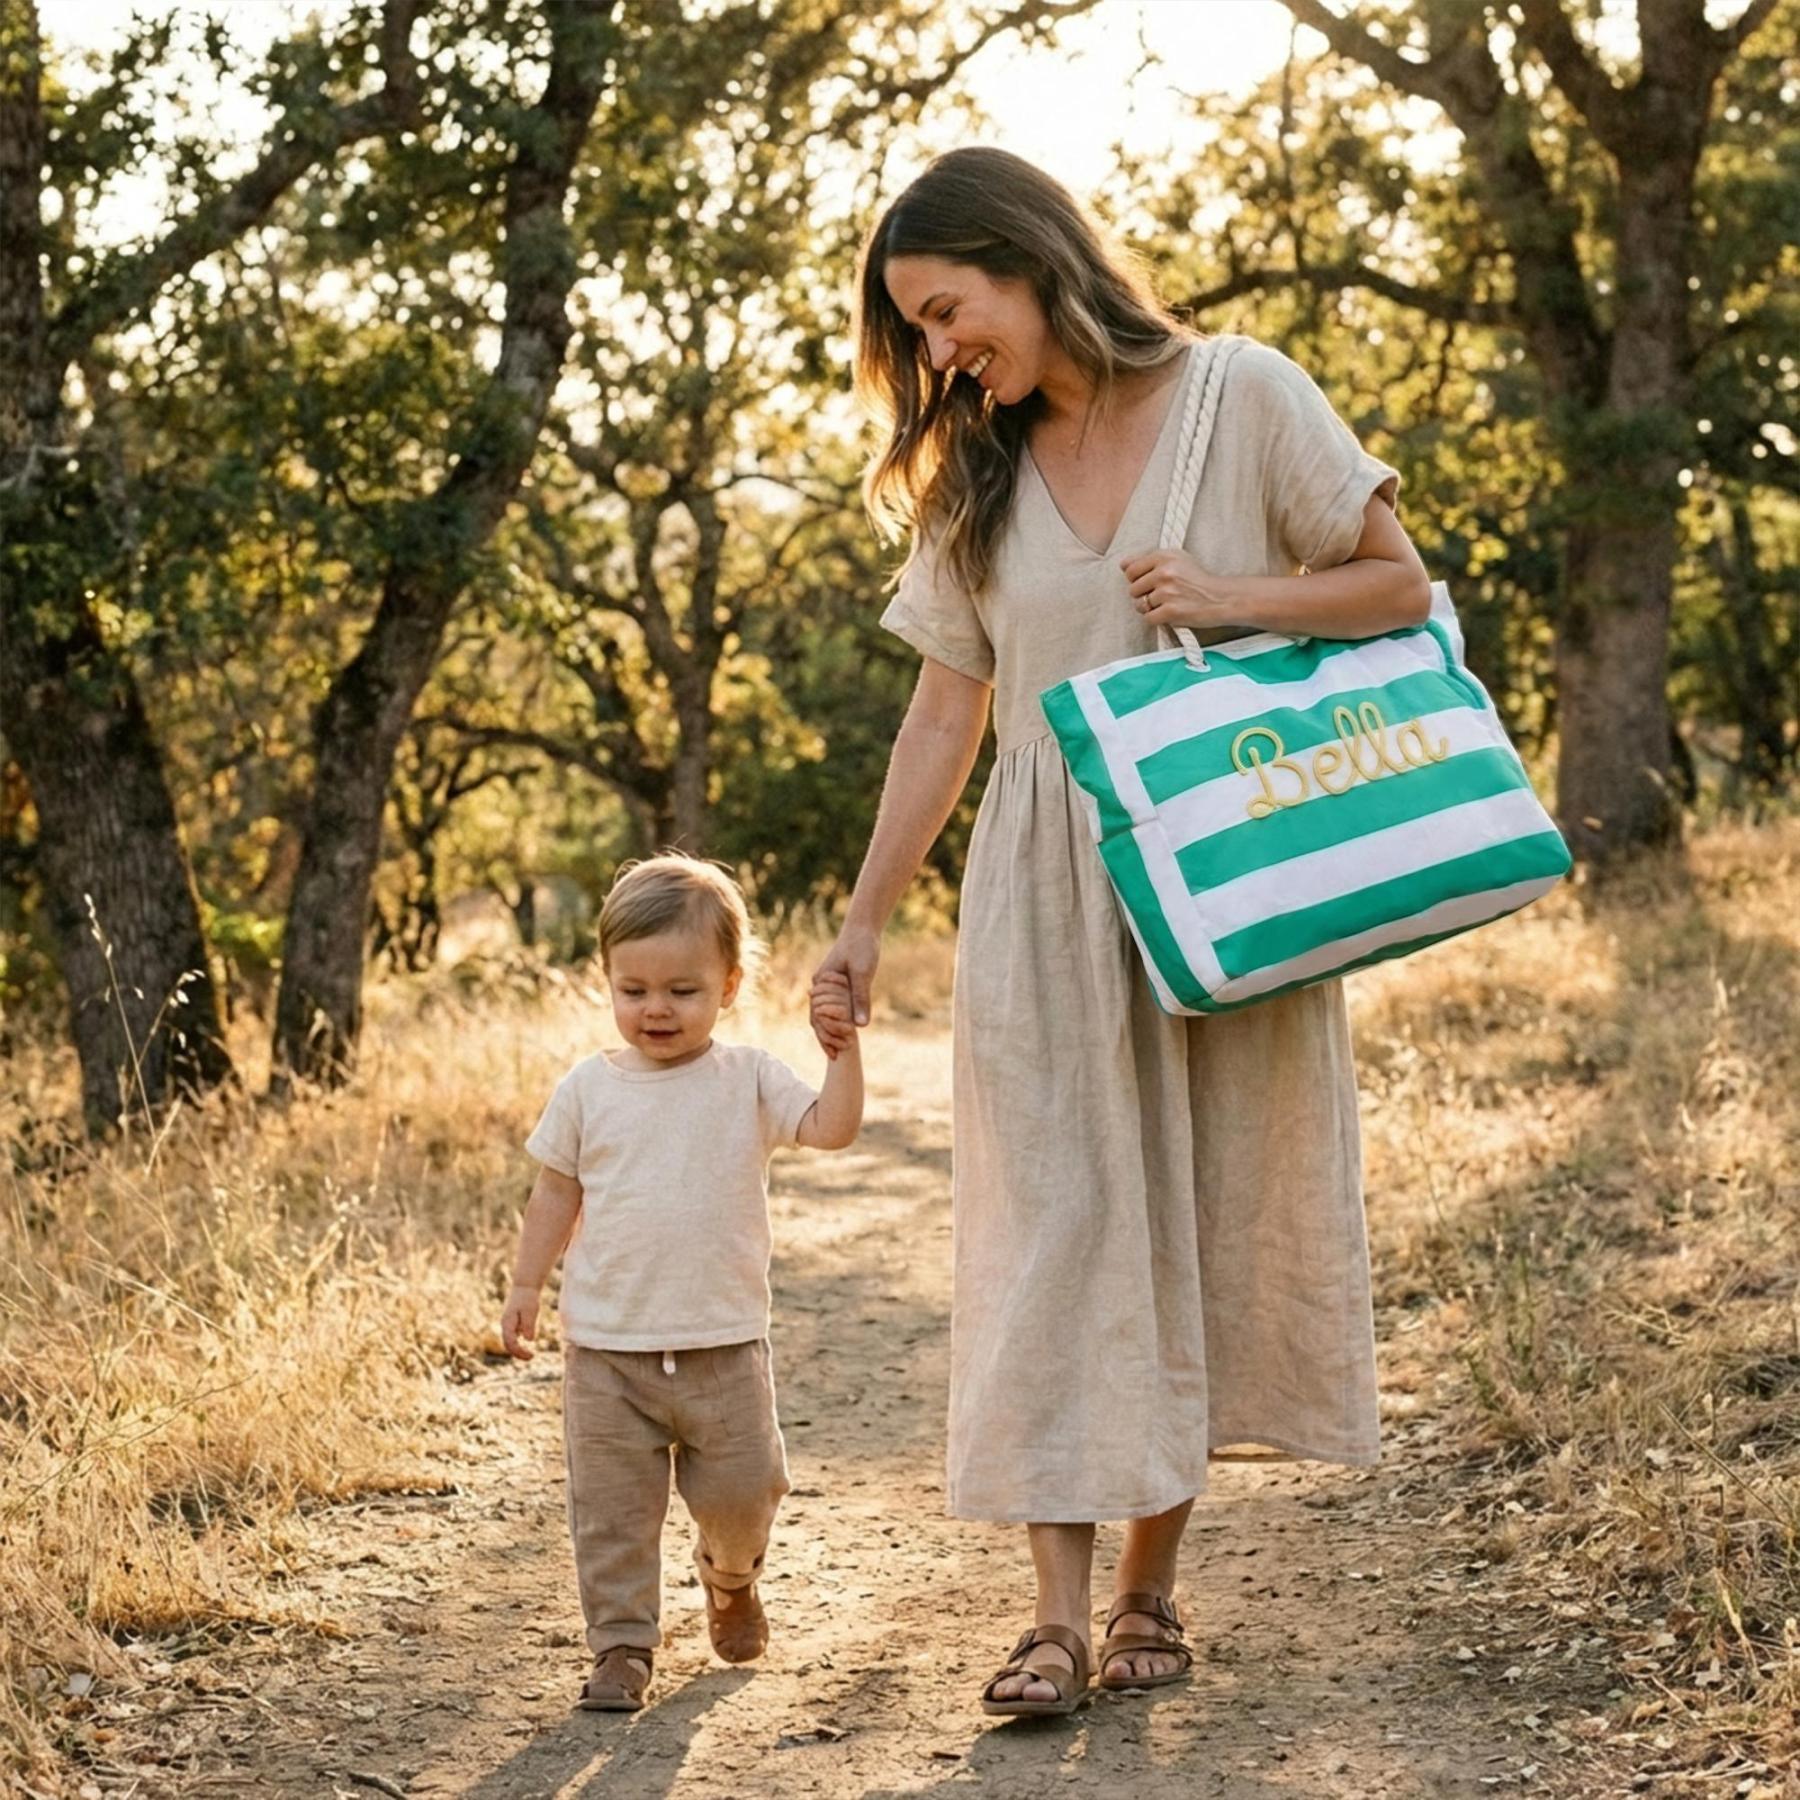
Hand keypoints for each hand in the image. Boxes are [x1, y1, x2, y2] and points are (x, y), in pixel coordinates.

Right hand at [500, 1284, 539, 1358]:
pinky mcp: (513, 1323)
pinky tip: (527, 1345)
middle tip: (531, 1357)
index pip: (510, 1343)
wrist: (525, 1286)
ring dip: (518, 1349)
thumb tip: (529, 1340)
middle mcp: (505, 1325)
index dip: (519, 1352)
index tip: (531, 1355)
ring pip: (510, 1341)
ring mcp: (508, 1324)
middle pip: (508, 1344)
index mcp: (507, 1323)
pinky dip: (519, 1343)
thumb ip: (529, 1325)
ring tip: (530, 1355)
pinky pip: (514, 1337)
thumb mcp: (530, 1311)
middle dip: (518, 1353)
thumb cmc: (528, 1298)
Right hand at [811, 926, 877, 1055]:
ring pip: (825, 1014)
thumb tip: (860, 1025)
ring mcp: (830, 986)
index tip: (833, 1052)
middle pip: (819, 1018)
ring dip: (831, 1031)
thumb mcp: (862, 972)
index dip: (825, 1035)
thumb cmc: (861, 947)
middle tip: (835, 1057)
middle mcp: (822, 986)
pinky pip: (836, 1006)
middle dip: (826, 1038)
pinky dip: (839, 1020)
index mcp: (822, 984)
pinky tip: (847, 1031)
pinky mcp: (840, 984)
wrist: (863, 928)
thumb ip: (860, 997)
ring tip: (839, 1049)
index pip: (818, 1016)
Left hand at [1120, 548, 1242, 633]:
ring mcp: (1167, 592)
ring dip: (1149, 608)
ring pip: (1139, 605)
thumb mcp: (1178, 560)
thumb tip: (1122, 565)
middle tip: (1161, 596)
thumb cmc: (1198, 580)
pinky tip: (1169, 614)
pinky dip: (1156, 619)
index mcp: (1164, 556)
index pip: (1130, 569)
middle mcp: (1164, 572)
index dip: (1136, 579)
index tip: (1149, 583)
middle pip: (1133, 589)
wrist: (1221, 598)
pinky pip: (1148, 618)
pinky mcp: (1170, 611)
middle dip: (1143, 595)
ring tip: (1166, 605)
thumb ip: (1150, 560)